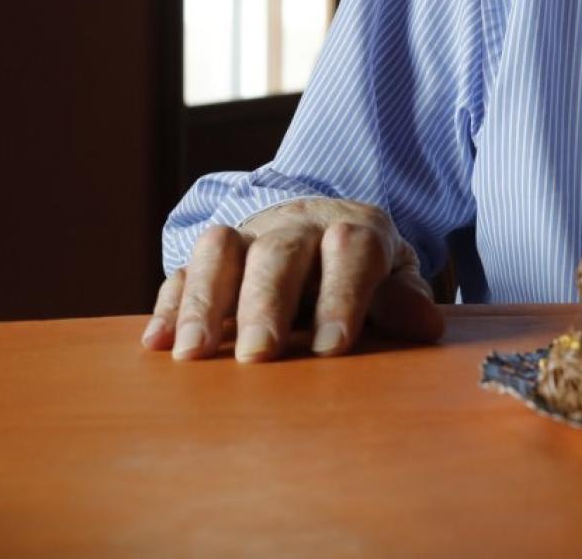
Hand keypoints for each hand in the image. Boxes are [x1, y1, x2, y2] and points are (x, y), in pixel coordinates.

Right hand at [142, 198, 445, 361]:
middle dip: (266, 303)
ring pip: (219, 251)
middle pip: (278, 253)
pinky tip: (156, 343)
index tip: (330, 347)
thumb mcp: (395, 276)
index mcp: (354, 227)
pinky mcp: (209, 259)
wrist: (323, 229)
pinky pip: (181, 272)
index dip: (341, 296)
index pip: (350, 250)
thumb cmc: (365, 269)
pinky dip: (168, 305)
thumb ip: (403, 299)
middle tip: (259, 355)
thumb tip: (425, 325)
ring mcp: (248, 238)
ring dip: (205, 301)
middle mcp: (297, 226)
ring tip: (195, 354)